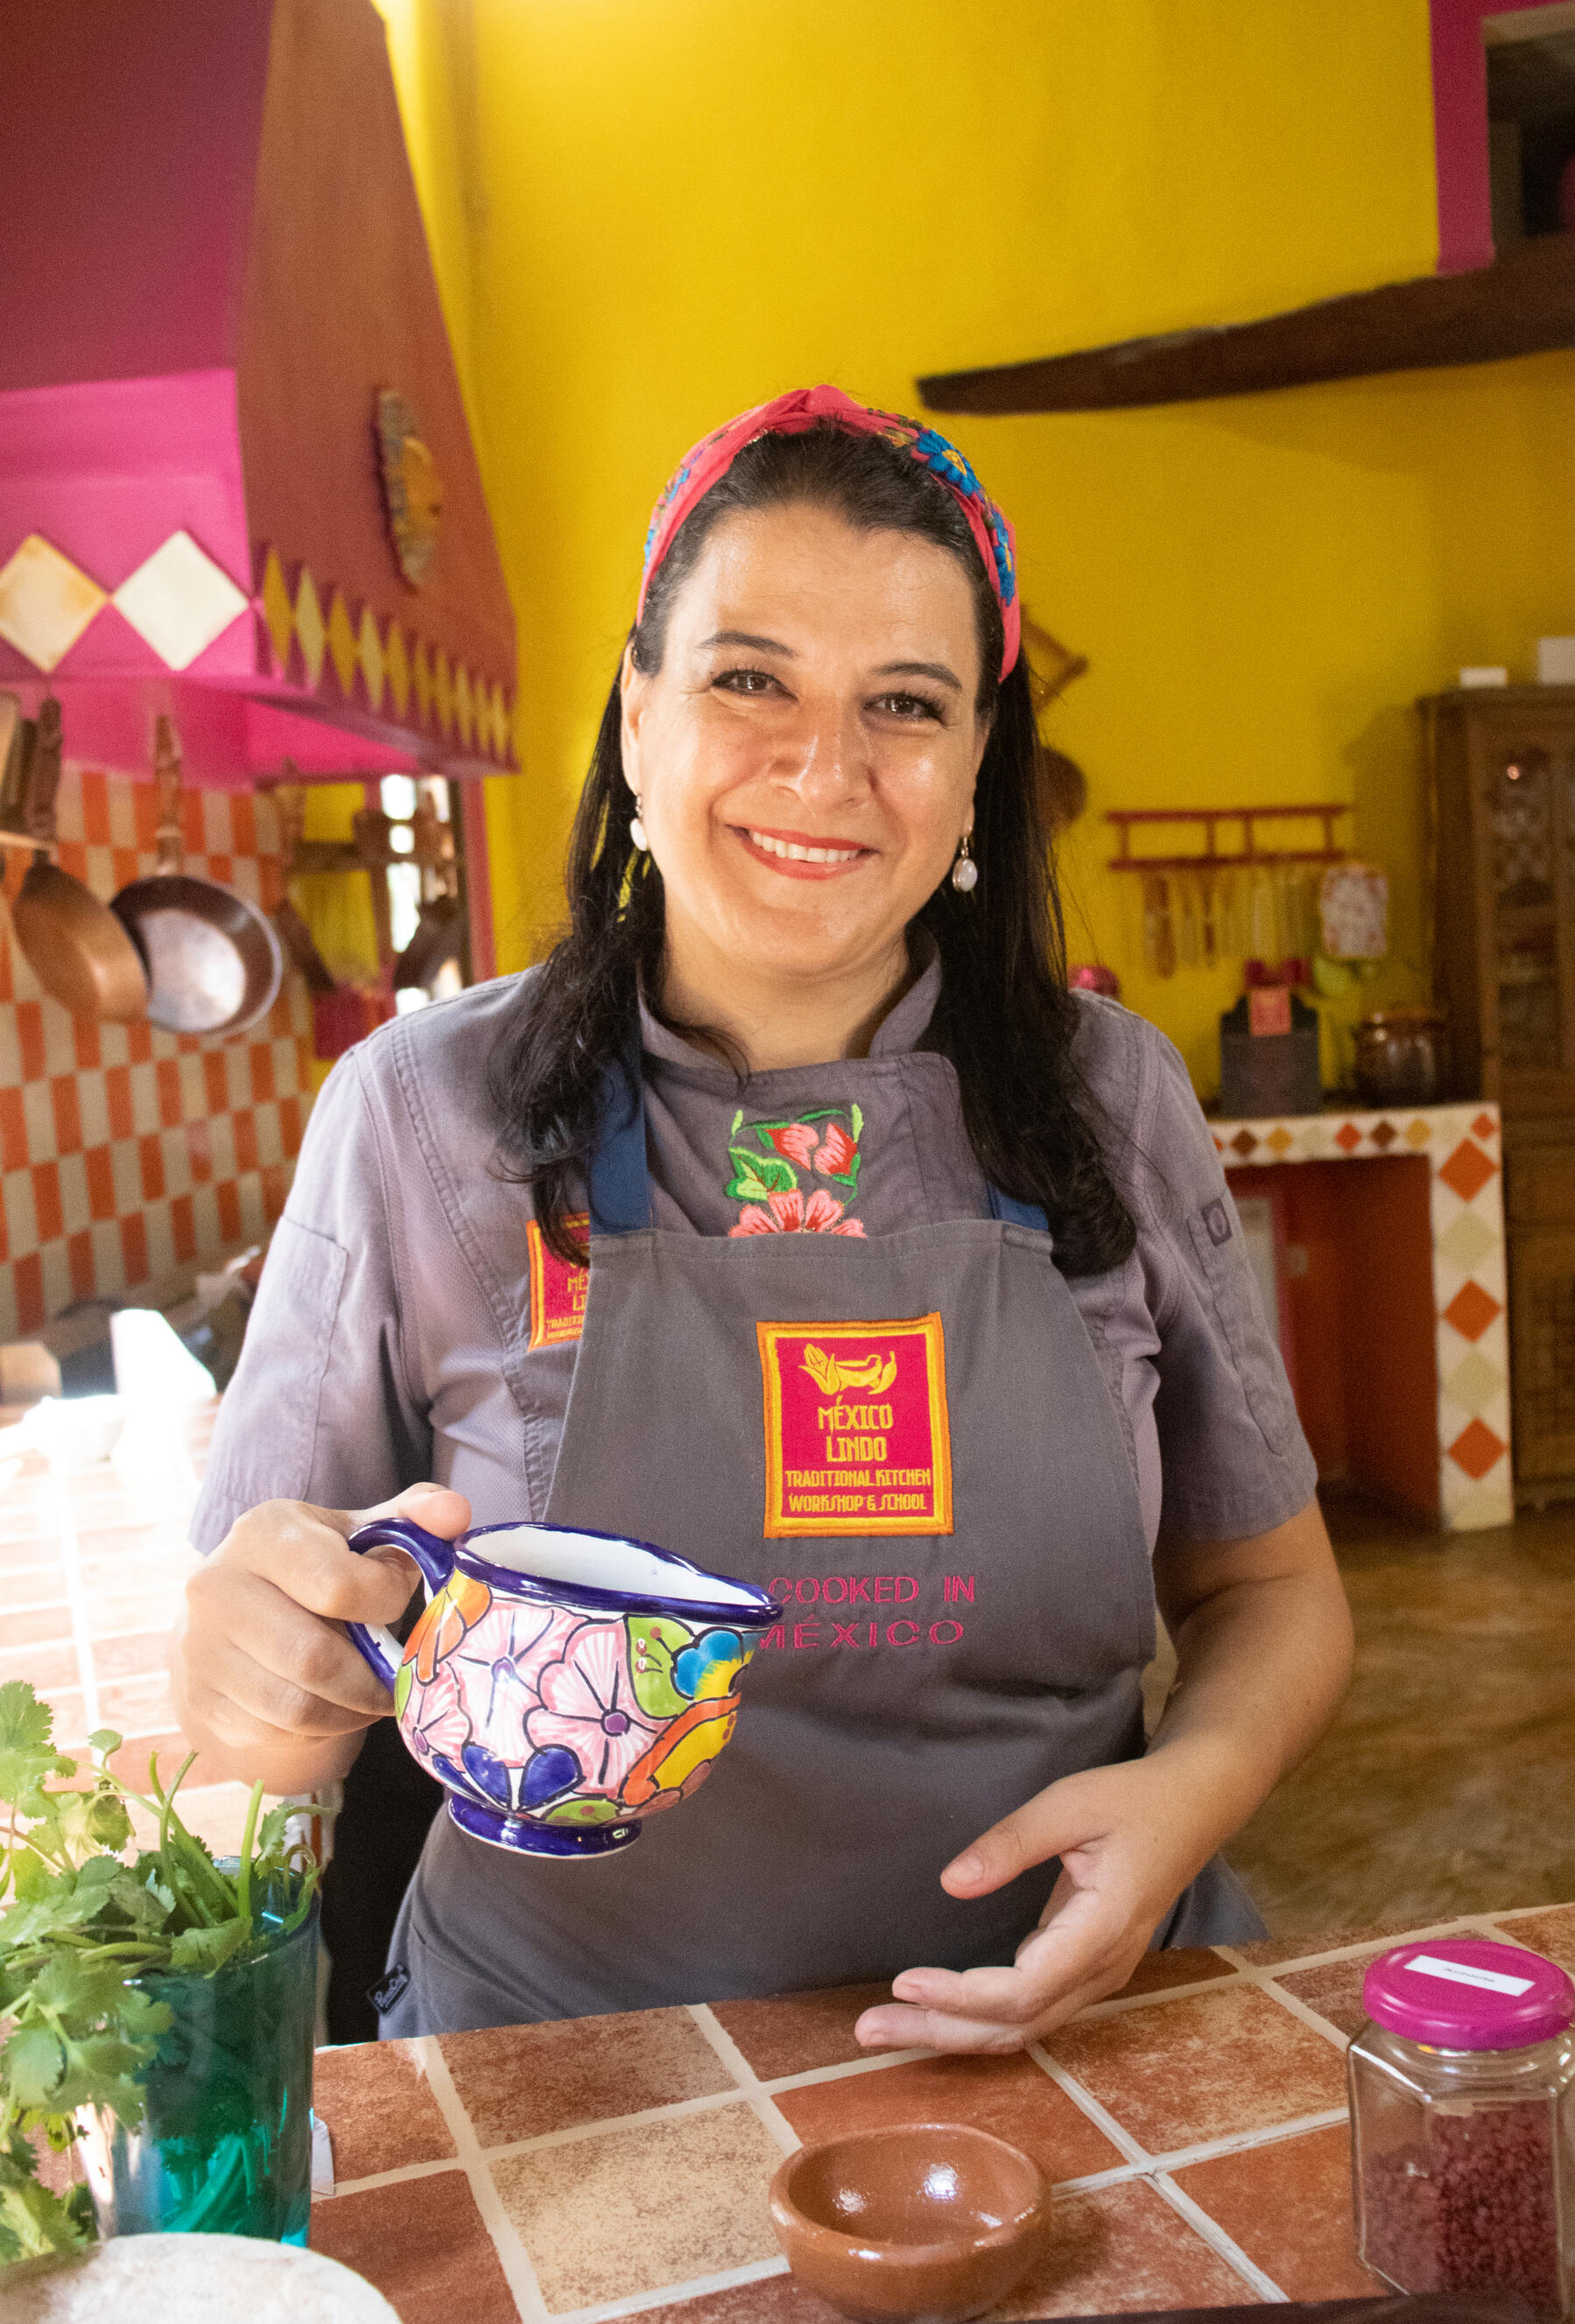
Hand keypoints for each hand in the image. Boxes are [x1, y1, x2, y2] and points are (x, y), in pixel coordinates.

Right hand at [171, 1481, 470, 1789]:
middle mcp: (217, 1585)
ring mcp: (201, 1647)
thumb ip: (412, 1518)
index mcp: (262, 1532)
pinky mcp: (203, 1699)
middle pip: (313, 1657)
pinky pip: (277, 1733)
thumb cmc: (314, 1567)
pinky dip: (320, 1729)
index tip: (395, 1601)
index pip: (338, 1586)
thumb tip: (455, 1514)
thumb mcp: (359, 1534)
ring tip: (370, 1694)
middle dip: (371, 1676)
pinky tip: (334, 1706)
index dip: (385, 1602)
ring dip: (349, 1710)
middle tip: (397, 1675)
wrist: (236, 1613)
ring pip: (296, 1706)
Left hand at [854, 1754, 1211, 2054]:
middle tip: (868, 2029)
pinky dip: (981, 2019)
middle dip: (940, 2030)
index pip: (1022, 1989)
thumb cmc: (1132, 1799)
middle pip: (1015, 2025)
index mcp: (1102, 1932)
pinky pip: (1031, 2010)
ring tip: (888, 2029)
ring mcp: (1099, 1975)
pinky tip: (939, 2013)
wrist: (1195, 1806)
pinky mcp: (1087, 1967)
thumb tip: (951, 1883)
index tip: (904, 1981)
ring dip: (956, 2032)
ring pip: (1022, 2027)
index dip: (959, 1994)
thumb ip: (1013, 1843)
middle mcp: (1102, 1970)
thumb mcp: (1071, 1804)